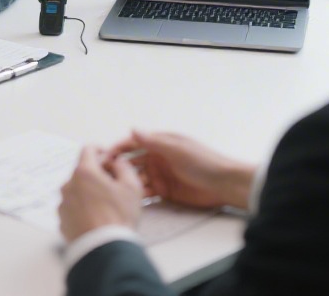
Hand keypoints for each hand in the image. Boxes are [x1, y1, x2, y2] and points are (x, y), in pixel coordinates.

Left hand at [58, 146, 144, 241]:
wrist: (105, 249)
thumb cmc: (119, 216)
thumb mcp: (131, 187)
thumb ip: (124, 167)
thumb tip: (117, 162)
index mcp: (84, 172)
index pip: (88, 149)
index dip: (101, 151)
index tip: (109, 159)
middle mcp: (68, 185)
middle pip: (82, 171)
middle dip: (96, 174)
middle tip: (112, 185)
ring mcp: (63, 204)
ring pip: (76, 190)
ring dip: (88, 192)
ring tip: (105, 206)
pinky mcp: (62, 221)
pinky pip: (72, 208)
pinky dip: (82, 208)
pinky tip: (96, 218)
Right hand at [113, 131, 255, 209]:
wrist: (224, 185)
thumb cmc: (204, 162)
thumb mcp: (177, 149)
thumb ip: (153, 141)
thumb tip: (132, 128)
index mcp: (161, 143)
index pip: (134, 143)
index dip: (119, 147)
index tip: (104, 155)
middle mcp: (158, 158)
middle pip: (132, 161)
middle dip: (118, 167)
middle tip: (104, 176)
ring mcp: (161, 175)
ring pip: (137, 178)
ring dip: (127, 182)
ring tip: (116, 189)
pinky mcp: (165, 191)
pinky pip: (147, 193)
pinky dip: (138, 195)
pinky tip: (130, 199)